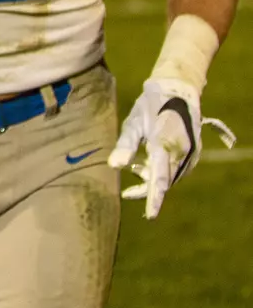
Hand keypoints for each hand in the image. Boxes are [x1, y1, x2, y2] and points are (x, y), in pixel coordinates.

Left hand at [108, 78, 235, 218]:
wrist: (177, 91)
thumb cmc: (150, 105)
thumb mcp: (133, 123)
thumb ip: (125, 146)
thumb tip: (114, 167)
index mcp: (164, 145)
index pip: (158, 180)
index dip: (153, 199)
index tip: (150, 215)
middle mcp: (181, 153)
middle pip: (164, 181)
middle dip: (147, 190)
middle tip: (127, 192)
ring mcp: (190, 154)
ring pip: (170, 177)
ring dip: (153, 179)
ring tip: (136, 168)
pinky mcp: (193, 153)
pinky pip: (176, 170)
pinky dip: (162, 171)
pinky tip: (147, 164)